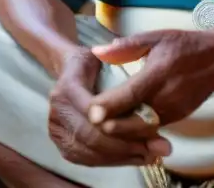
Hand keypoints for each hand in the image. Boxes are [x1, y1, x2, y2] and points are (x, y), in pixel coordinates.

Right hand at [48, 49, 169, 166]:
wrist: (71, 71)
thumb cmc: (94, 61)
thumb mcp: (104, 53)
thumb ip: (115, 56)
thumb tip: (123, 54)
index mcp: (67, 88)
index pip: (94, 110)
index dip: (121, 121)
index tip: (152, 126)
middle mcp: (56, 111)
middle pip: (91, 136)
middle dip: (126, 144)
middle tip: (157, 148)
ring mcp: (56, 130)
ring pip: (90, 152)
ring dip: (122, 157)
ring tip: (151, 155)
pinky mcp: (62, 145)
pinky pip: (87, 160)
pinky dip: (113, 161)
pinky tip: (135, 158)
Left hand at [88, 29, 213, 131]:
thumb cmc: (184, 45)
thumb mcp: (156, 37)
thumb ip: (126, 46)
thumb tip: (98, 51)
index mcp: (159, 73)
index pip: (130, 95)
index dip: (109, 105)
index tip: (90, 111)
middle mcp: (166, 97)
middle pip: (133, 121)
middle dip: (110, 124)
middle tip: (89, 121)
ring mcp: (172, 111)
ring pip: (140, 130)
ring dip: (120, 131)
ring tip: (100, 126)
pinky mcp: (176, 119)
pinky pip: (150, 130)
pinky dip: (134, 131)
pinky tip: (119, 127)